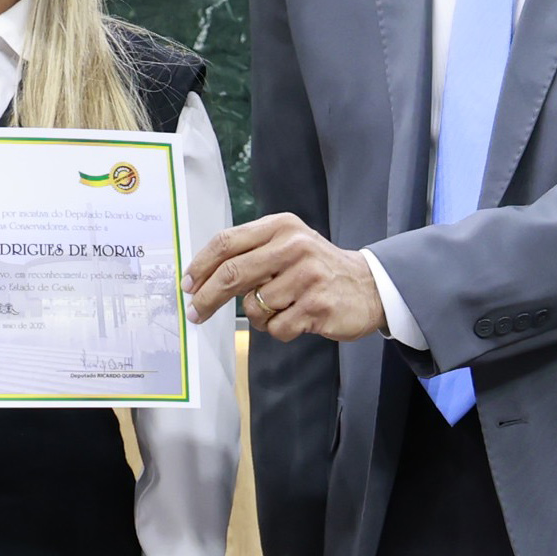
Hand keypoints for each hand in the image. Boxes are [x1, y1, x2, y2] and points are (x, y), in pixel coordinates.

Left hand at [187, 213, 385, 340]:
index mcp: (282, 227)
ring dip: (259, 315)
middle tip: (196, 312)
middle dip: (208, 297)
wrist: (369, 286)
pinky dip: (280, 329)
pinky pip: (277, 327)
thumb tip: (202, 278)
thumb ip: (251, 252)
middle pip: (233, 274)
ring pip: (255, 306)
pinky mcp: (317, 306)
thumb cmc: (318, 268)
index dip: (200, 266)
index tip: (187, 285)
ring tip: (282, 308)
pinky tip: (298, 318)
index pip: (227, 242)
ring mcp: (308, 277)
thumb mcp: (288, 245)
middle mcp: (295, 247)